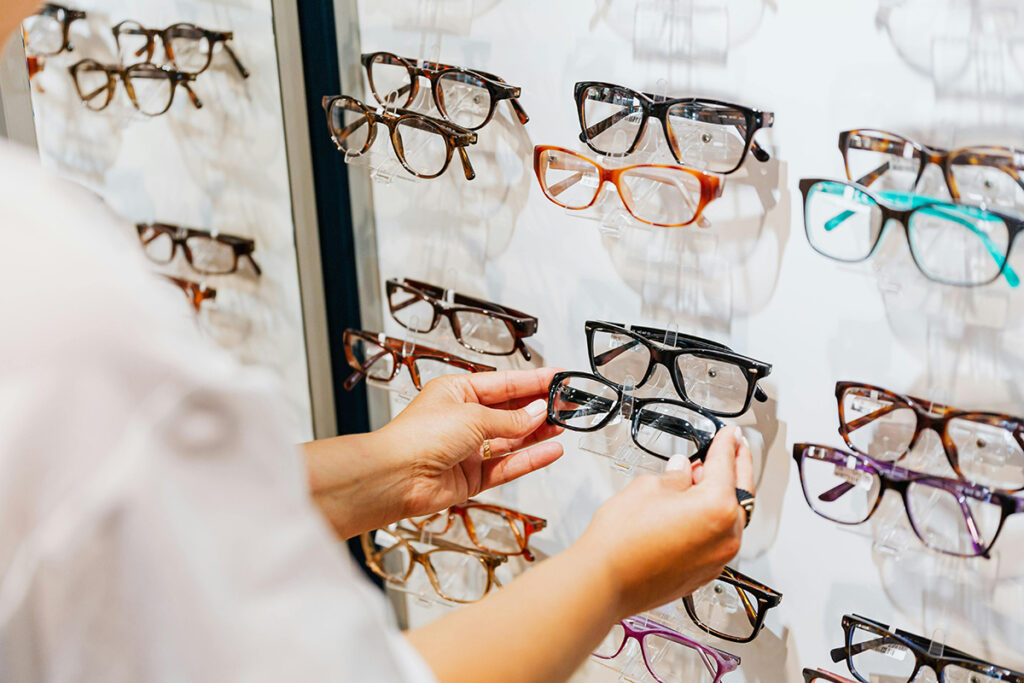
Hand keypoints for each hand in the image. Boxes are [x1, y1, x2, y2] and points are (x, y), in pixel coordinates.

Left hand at [376, 368, 564, 519]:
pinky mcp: (473, 476)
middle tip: (567, 403)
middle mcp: (463, 419)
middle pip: (510, 411)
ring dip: (538, 432)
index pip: (503, 384)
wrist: (396, 477)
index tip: (558, 377)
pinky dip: (530, 458)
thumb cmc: (418, 437)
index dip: (532, 381)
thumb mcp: (472, 416)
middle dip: (539, 407)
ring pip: (512, 438)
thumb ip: (511, 418)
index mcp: (457, 392)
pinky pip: (508, 465)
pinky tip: (551, 450)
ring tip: (564, 424)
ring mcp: (469, 449)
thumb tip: (538, 412)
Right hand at [574, 425, 753, 619]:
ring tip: (704, 478)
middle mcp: (726, 535)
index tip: (730, 434)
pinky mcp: (705, 573)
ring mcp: (718, 558)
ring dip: (723, 495)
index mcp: (717, 506)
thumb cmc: (622, 539)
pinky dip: (712, 520)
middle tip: (735, 448)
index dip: (727, 443)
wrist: (605, 581)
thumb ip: (674, 476)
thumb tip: (683, 471)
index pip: (726, 463)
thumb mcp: (647, 488)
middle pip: (739, 492)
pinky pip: (718, 538)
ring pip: (730, 518)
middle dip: (737, 467)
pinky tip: (694, 509)